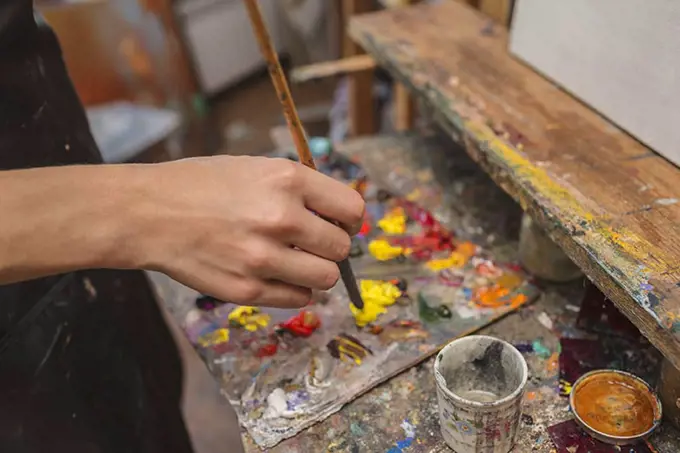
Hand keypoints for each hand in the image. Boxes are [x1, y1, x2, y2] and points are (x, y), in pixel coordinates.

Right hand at [135, 156, 364, 307]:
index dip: (350, 219)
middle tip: (313, 244)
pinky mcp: (247, 289)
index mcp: (287, 180)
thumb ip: (299, 189)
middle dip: (332, 246)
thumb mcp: (255, 167)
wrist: (148, 213)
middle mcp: (281, 218)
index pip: (352, 209)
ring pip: (326, 278)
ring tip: (296, 262)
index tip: (341, 223)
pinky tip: (278, 276)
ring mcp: (263, 257)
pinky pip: (298, 299)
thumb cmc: (200, 185)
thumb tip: (337, 214)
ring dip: (317, 271)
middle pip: (341, 248)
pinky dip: (295, 290)